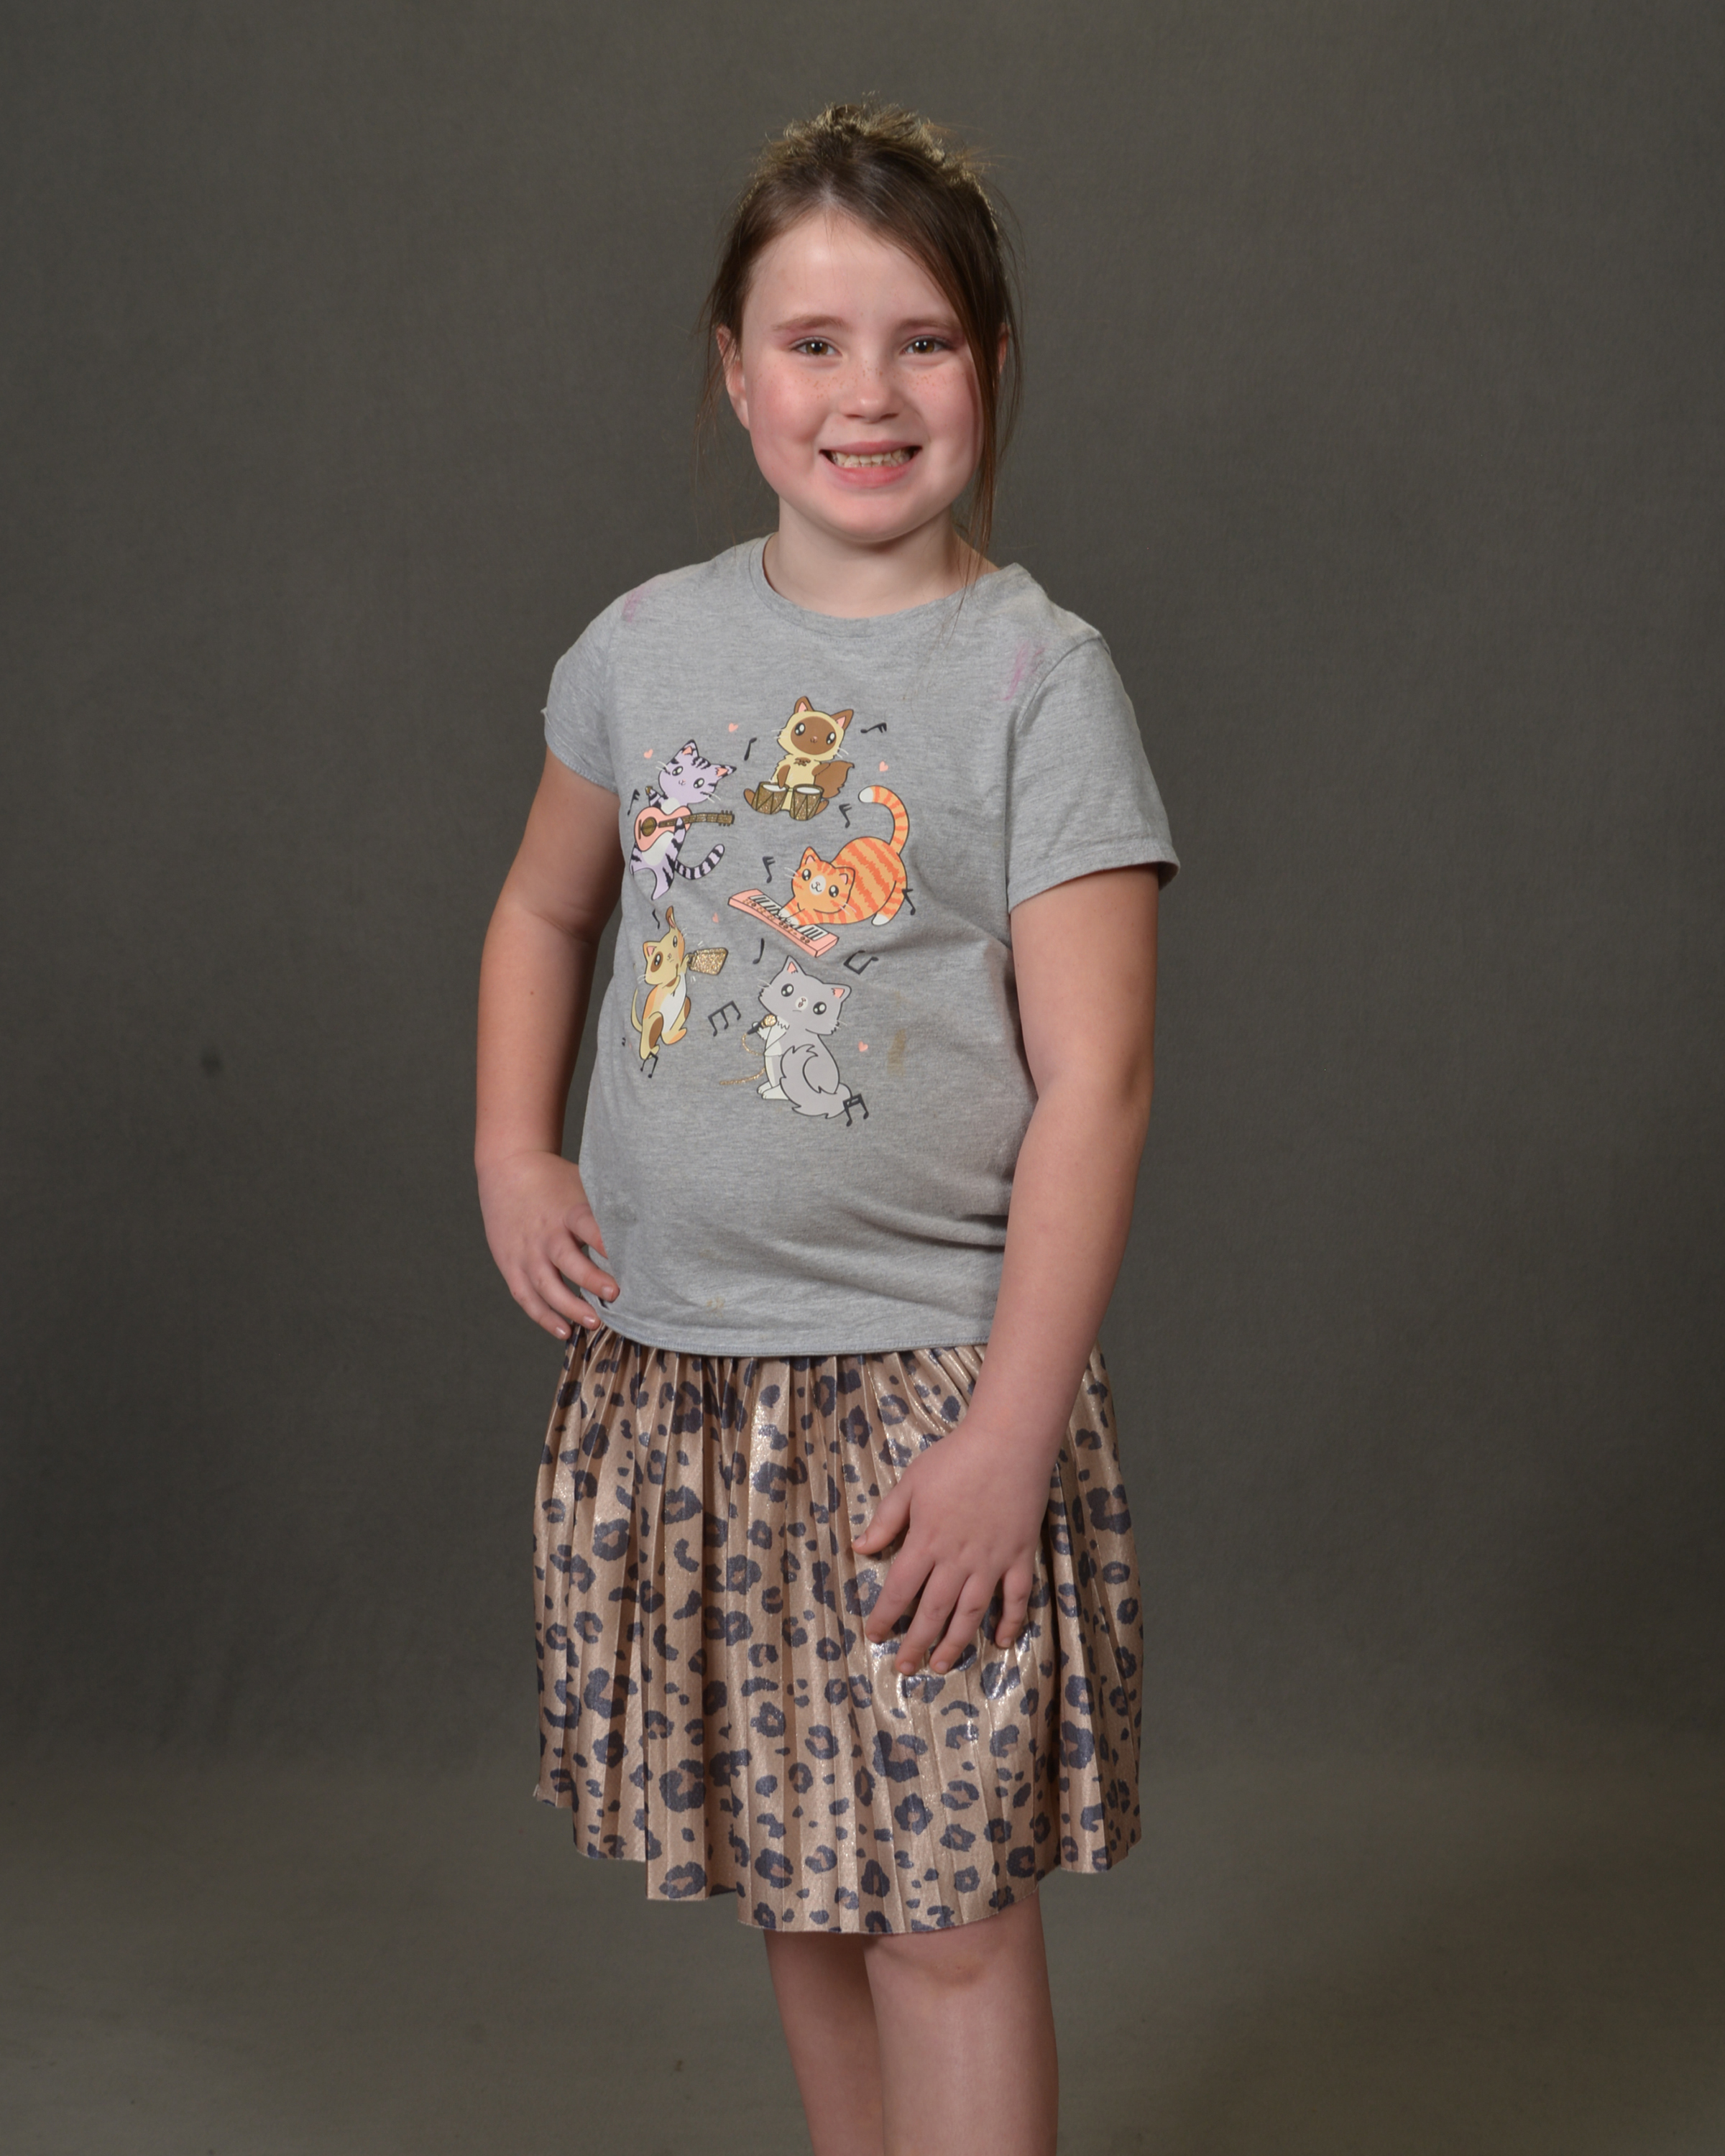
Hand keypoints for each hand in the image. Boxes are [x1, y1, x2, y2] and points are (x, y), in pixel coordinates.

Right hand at [476, 1149, 617, 1339]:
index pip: (587, 1227)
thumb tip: (652, 1223)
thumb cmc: (555, 1180)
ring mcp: (526, 1252)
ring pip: (546, 1286)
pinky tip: (564, 1331)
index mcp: (568, 1210)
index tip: (625, 1259)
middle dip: (591, 1281)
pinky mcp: (510, 1264)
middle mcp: (546, 1234)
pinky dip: (544, 1316)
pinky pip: (526, 1296)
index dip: (605, 1242)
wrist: (507, 1169)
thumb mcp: (583, 1183)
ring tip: (595, 1323)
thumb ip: (607, 1206)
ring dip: (570, 1308)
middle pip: (568, 1261)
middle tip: (616, 1295)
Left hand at [853, 1418, 1051, 1675]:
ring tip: (941, 1666)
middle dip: (916, 1643)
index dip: (885, 1616)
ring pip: (971, 1613)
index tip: (874, 1636)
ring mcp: (991, 1562)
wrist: (1008, 1443)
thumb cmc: (955, 1458)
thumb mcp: (910, 1483)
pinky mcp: (1019, 1557)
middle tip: (904, 1668)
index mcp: (926, 1542)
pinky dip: (1009, 1622)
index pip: (899, 1590)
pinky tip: (1000, 1642)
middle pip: (932, 1611)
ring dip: (955, 1643)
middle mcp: (957, 1560)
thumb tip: (859, 1548)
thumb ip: (886, 1519)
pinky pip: (1016, 1598)